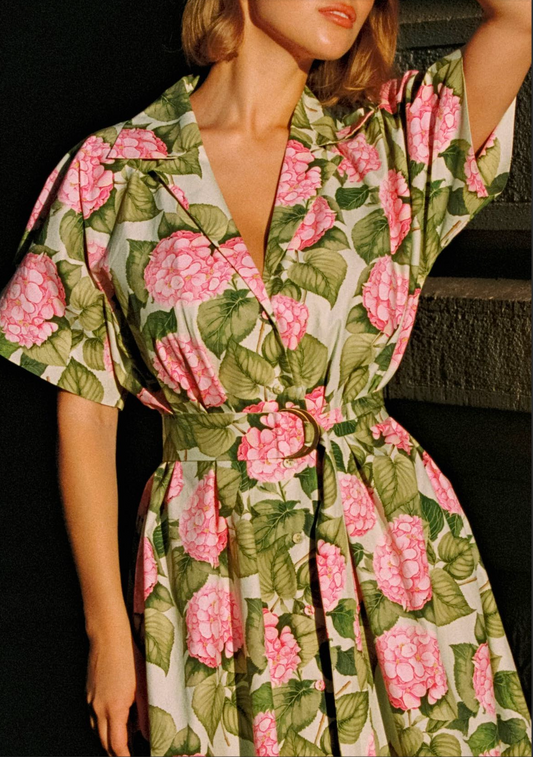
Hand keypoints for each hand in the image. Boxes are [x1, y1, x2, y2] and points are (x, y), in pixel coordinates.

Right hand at [86, 628, 137, 756]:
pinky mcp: (89, 693)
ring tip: (123, 739)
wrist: (108, 636)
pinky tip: (115, 718)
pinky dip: (103, 724)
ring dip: (108, 739)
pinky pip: (94, 717)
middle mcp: (99, 708)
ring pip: (97, 730)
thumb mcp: (143, 685)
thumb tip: (147, 732)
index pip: (117, 745)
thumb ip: (146, 712)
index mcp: (114, 708)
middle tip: (127, 754)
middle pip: (104, 742)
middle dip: (115, 752)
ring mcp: (91, 700)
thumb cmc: (129, 656)